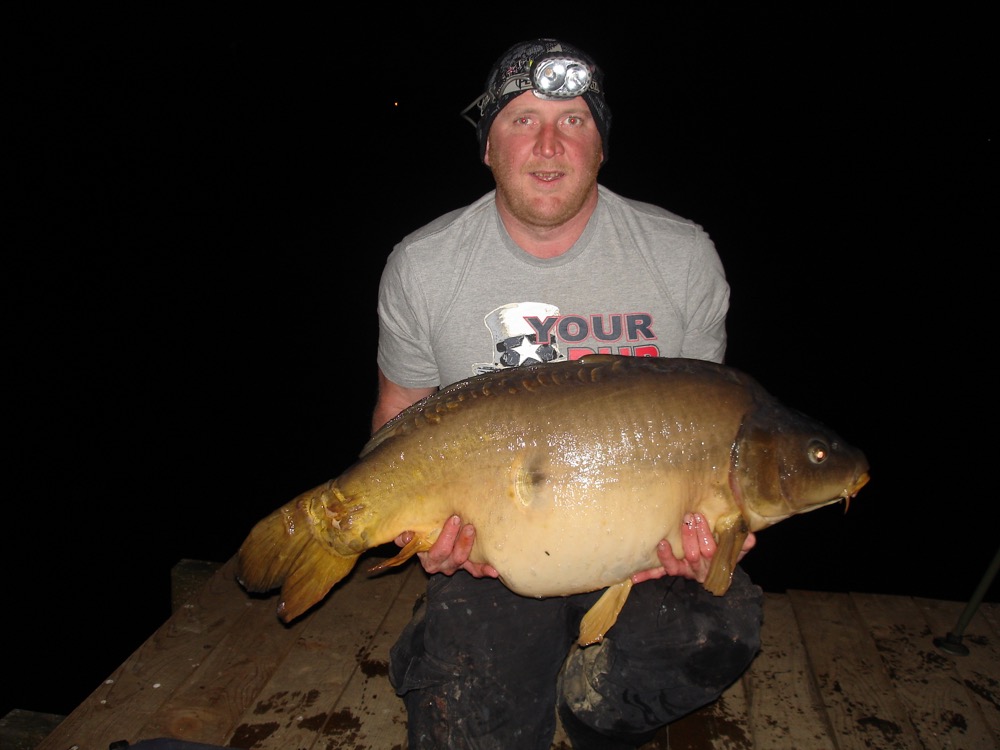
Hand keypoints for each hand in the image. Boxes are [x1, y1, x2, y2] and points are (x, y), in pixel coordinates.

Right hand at [395, 515, 499, 578]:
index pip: (438, 551)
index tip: (454, 518)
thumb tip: (407, 537)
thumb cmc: (421, 532)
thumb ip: (405, 536)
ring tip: (479, 537)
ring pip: (466, 563)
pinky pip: (476, 570)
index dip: (447, 536)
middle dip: (462, 541)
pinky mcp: (467, 565)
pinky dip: (485, 570)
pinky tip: (495, 571)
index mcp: (428, 560)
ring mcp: (456, 566)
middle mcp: (442, 566)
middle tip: (469, 525)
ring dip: (472, 550)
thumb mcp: (410, 533)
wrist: (431, 536)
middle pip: (454, 557)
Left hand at [630, 513, 756, 584]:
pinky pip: (658, 574)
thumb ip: (741, 543)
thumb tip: (751, 537)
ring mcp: (683, 571)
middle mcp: (698, 570)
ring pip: (675, 567)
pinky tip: (633, 577)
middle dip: (690, 537)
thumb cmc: (722, 549)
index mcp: (715, 563)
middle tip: (688, 518)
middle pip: (694, 556)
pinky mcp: (670, 571)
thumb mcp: (734, 548)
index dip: (706, 537)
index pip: (712, 551)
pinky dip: (646, 575)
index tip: (701, 518)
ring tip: (663, 542)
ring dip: (668, 555)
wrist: (712, 568)